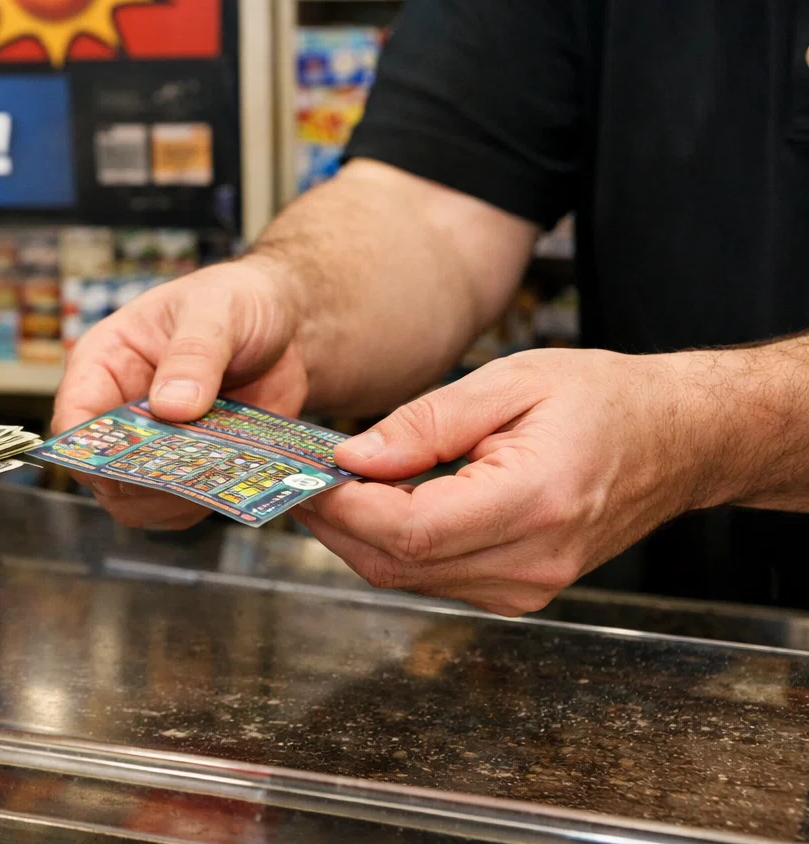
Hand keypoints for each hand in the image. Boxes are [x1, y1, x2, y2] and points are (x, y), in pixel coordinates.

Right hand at [52, 255, 307, 529]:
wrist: (287, 321)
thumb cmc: (235, 299)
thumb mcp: (215, 312)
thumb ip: (193, 354)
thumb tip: (170, 405)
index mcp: (105, 364)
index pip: (74, 420)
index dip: (91, 451)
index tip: (127, 467)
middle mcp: (120, 411)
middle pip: (102, 473)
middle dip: (139, 483)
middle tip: (184, 477)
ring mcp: (155, 444)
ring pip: (139, 501)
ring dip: (173, 501)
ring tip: (213, 480)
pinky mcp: (191, 465)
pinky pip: (183, 506)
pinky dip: (204, 503)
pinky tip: (231, 483)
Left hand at [305, 349, 708, 615]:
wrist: (675, 440)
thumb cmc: (601, 400)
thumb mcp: (510, 382)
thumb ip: (426, 421)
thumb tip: (352, 457)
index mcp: (534, 501)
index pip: (409, 530)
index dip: (344, 507)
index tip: (303, 474)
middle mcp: (532, 560)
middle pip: (397, 564)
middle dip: (336, 523)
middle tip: (299, 478)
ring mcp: (528, 587)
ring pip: (408, 578)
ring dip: (359, 536)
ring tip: (333, 485)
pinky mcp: (520, 592)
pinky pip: (434, 578)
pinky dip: (394, 545)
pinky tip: (380, 505)